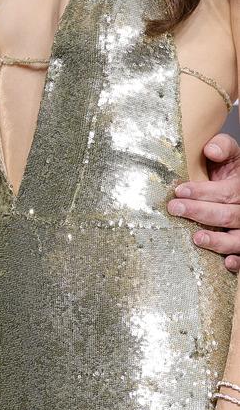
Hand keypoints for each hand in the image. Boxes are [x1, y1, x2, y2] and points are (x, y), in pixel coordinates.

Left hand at [167, 133, 239, 271]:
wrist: (236, 182)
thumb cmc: (229, 169)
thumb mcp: (229, 154)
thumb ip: (221, 146)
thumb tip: (210, 150)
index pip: (225, 192)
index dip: (202, 192)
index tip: (179, 191)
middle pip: (227, 215)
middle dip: (200, 213)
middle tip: (175, 209)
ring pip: (237, 239)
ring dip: (217, 241)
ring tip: (196, 238)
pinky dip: (238, 262)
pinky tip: (226, 263)